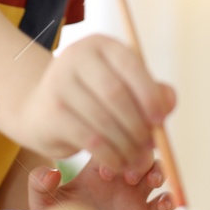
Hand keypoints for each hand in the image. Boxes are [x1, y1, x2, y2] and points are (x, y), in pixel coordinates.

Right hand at [19, 35, 174, 174]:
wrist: (41, 110)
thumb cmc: (93, 97)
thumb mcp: (123, 86)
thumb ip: (151, 92)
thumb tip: (168, 104)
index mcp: (101, 44)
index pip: (130, 66)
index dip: (149, 95)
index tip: (161, 120)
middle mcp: (76, 57)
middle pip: (116, 94)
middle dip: (138, 125)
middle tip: (151, 146)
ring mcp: (59, 83)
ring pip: (103, 120)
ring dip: (126, 145)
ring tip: (138, 160)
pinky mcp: (51, 112)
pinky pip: (89, 139)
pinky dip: (109, 156)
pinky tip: (118, 164)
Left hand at [27, 160, 174, 209]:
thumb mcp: (43, 202)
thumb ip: (39, 184)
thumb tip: (52, 172)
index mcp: (96, 167)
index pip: (112, 144)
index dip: (113, 154)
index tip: (102, 173)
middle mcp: (118, 177)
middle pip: (139, 150)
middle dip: (140, 157)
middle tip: (128, 177)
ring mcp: (134, 195)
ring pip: (157, 169)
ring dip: (158, 170)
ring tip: (149, 182)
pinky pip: (166, 200)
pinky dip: (169, 198)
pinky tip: (160, 203)